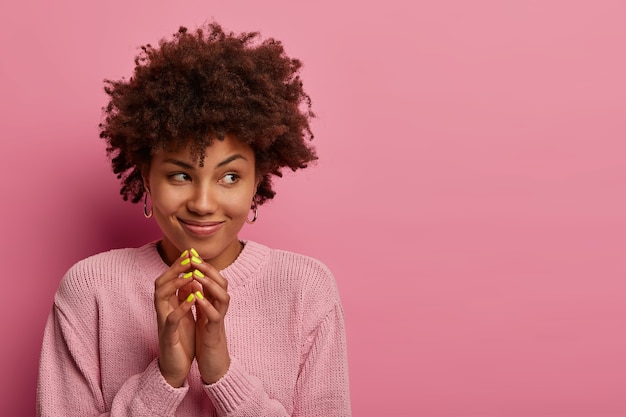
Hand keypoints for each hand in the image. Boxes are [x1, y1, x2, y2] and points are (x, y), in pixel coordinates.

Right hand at [154, 250, 201, 386]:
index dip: (177, 265)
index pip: (169, 279)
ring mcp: (163, 323)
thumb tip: (190, 279)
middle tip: (187, 258)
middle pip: (160, 283)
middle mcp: (162, 311)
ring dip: (175, 284)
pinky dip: (180, 308)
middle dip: (173, 269)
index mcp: (168, 305)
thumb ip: (184, 298)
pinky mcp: (168, 337)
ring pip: (160, 297)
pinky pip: (171, 319)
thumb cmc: (181, 340)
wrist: (175, 367)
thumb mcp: (184, 315)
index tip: (189, 252)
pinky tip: (192, 299)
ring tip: (190, 275)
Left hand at [190, 257, 230, 384]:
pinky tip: (197, 298)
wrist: (214, 363)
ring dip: (210, 285)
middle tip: (195, 258)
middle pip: (222, 283)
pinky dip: (207, 306)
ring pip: (223, 297)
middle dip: (208, 269)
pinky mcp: (215, 333)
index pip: (213, 279)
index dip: (203, 265)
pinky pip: (214, 317)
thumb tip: (192, 279)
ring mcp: (219, 320)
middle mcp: (220, 309)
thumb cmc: (207, 338)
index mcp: (215, 303)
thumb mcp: (202, 315)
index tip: (191, 253)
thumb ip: (200, 297)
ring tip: (198, 274)